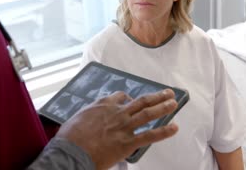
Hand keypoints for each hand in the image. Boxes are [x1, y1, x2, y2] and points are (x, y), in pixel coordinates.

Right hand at [56, 89, 178, 169]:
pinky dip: (164, 131)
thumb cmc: (70, 137)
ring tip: (174, 103)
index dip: (129, 98)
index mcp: (103, 105)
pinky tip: (174, 128)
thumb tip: (90, 118)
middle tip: (168, 93)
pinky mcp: (127, 143)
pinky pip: (149, 135)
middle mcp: (117, 112)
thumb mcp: (77, 118)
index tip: (132, 100)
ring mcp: (124, 127)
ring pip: (148, 113)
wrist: (71, 151)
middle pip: (141, 101)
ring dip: (163, 107)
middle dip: (156, 96)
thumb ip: (90, 115)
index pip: (120, 96)